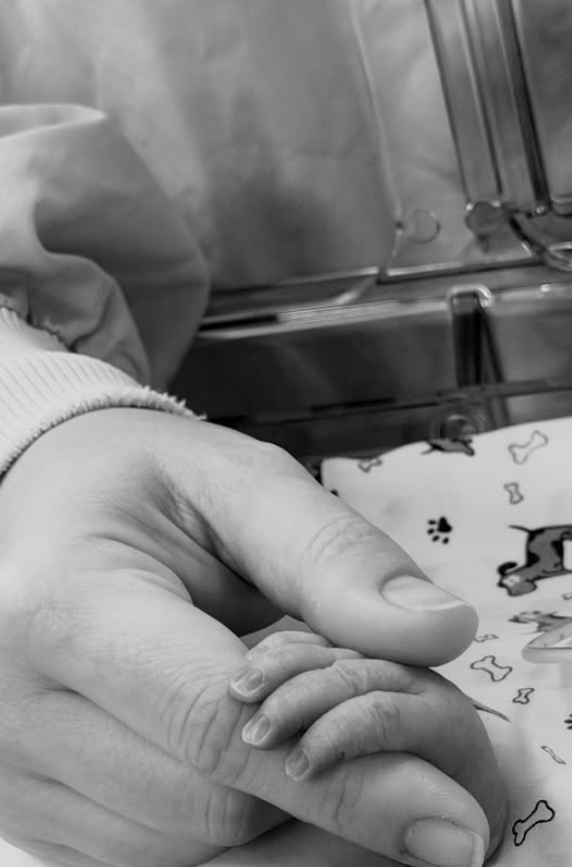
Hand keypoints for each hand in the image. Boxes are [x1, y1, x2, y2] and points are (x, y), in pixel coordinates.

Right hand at [0, 408, 498, 866]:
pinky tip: (264, 760)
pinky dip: (245, 829)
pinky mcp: (40, 816)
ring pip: (195, 854)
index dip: (345, 782)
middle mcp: (18, 712)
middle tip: (372, 712)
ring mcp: (21, 777)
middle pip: (213, 808)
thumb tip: (440, 632)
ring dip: (286, 811)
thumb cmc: (147, 485)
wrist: (53, 509)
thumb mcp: (240, 483)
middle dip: (325, 782)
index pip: (214, 727)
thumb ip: (334, 556)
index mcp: (65, 609)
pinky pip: (167, 863)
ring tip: (301, 716)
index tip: (452, 822)